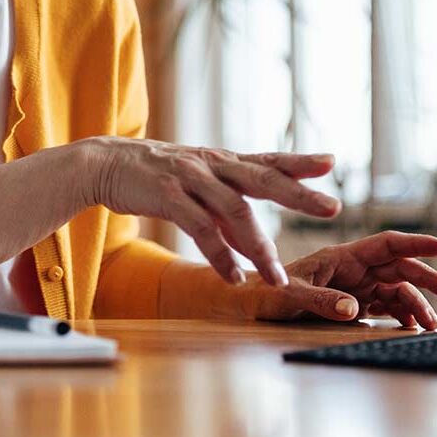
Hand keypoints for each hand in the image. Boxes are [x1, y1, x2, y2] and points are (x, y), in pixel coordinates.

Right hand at [88, 137, 340, 286]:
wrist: (104, 163)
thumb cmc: (152, 174)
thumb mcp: (193, 179)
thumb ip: (223, 202)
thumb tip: (251, 236)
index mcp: (220, 160)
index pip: (266, 159)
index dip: (299, 161)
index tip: (331, 162)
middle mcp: (210, 164)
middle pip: (262, 178)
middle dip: (298, 194)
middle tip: (332, 207)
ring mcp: (189, 177)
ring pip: (235, 210)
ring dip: (258, 246)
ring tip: (276, 277)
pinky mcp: (167, 194)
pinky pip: (200, 227)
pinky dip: (219, 254)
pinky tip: (232, 276)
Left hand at [249, 231, 436, 329]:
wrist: (250, 302)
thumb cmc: (266, 292)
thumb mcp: (290, 296)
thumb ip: (322, 301)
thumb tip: (354, 308)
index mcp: (340, 256)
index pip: (385, 244)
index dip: (416, 243)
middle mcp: (352, 268)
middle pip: (399, 267)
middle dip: (427, 277)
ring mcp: (354, 285)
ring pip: (396, 289)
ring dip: (417, 302)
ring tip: (431, 323)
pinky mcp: (352, 302)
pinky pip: (385, 305)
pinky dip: (402, 314)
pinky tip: (412, 325)